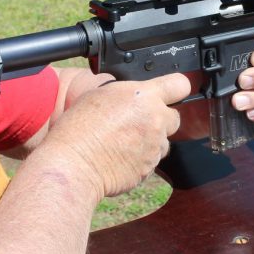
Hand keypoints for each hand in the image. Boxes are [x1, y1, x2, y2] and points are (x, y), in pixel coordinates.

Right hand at [47, 73, 190, 197]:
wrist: (73, 164)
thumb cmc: (79, 129)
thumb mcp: (100, 94)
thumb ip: (127, 93)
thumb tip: (135, 95)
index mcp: (144, 96)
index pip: (179, 84)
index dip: (176, 89)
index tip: (172, 92)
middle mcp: (155, 120)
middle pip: (173, 117)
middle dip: (160, 119)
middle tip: (137, 123)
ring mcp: (154, 146)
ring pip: (162, 141)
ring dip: (149, 141)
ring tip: (122, 143)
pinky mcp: (149, 168)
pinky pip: (151, 160)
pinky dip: (140, 159)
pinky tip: (120, 157)